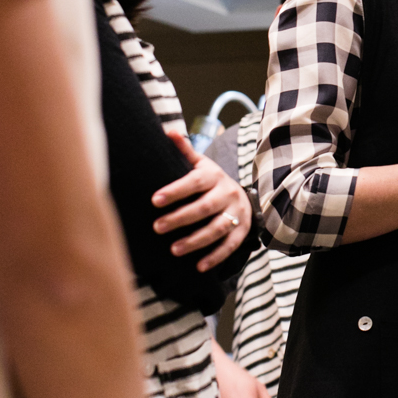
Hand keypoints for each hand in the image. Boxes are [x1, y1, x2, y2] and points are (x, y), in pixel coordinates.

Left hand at [151, 132, 252, 270]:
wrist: (241, 196)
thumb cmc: (210, 181)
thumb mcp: (200, 164)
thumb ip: (184, 151)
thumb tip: (168, 131)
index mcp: (213, 176)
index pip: (194, 182)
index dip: (175, 191)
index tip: (154, 200)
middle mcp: (227, 193)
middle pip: (204, 207)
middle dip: (180, 218)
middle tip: (157, 227)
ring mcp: (237, 213)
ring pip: (217, 228)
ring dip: (196, 241)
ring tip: (174, 250)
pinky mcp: (243, 231)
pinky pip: (230, 246)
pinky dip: (216, 257)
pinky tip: (199, 266)